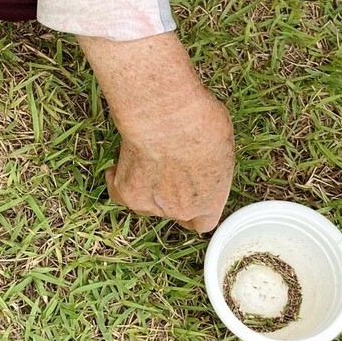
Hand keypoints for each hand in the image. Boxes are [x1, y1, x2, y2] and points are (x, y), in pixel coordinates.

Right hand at [77, 30, 233, 233]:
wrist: (167, 118)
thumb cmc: (200, 123)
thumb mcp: (223, 143)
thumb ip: (211, 163)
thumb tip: (206, 155)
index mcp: (210, 201)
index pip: (204, 222)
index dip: (197, 209)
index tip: (193, 194)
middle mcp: (180, 210)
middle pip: (175, 212)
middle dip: (173, 194)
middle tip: (170, 168)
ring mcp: (151, 206)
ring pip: (147, 206)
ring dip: (148, 189)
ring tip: (148, 161)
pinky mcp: (126, 193)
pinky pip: (119, 194)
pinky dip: (118, 181)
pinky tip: (120, 167)